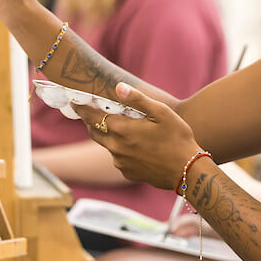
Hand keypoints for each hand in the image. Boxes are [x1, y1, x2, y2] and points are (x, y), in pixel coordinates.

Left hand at [71, 83, 202, 190]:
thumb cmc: (177, 138)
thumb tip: (118, 87)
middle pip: (94, 131)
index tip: (73, 101)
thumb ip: (138, 100)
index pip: (93, 116)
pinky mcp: (127, 173)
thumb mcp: (161, 113)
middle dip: (92, 121)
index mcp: (122, 130)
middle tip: (96, 112)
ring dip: (109, 135)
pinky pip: (118, 158)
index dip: (82, 108)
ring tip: (124, 128)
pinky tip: (137, 147)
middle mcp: (116, 147)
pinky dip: (121, 149)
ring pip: (107, 145)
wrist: (186, 171)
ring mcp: (120, 162)